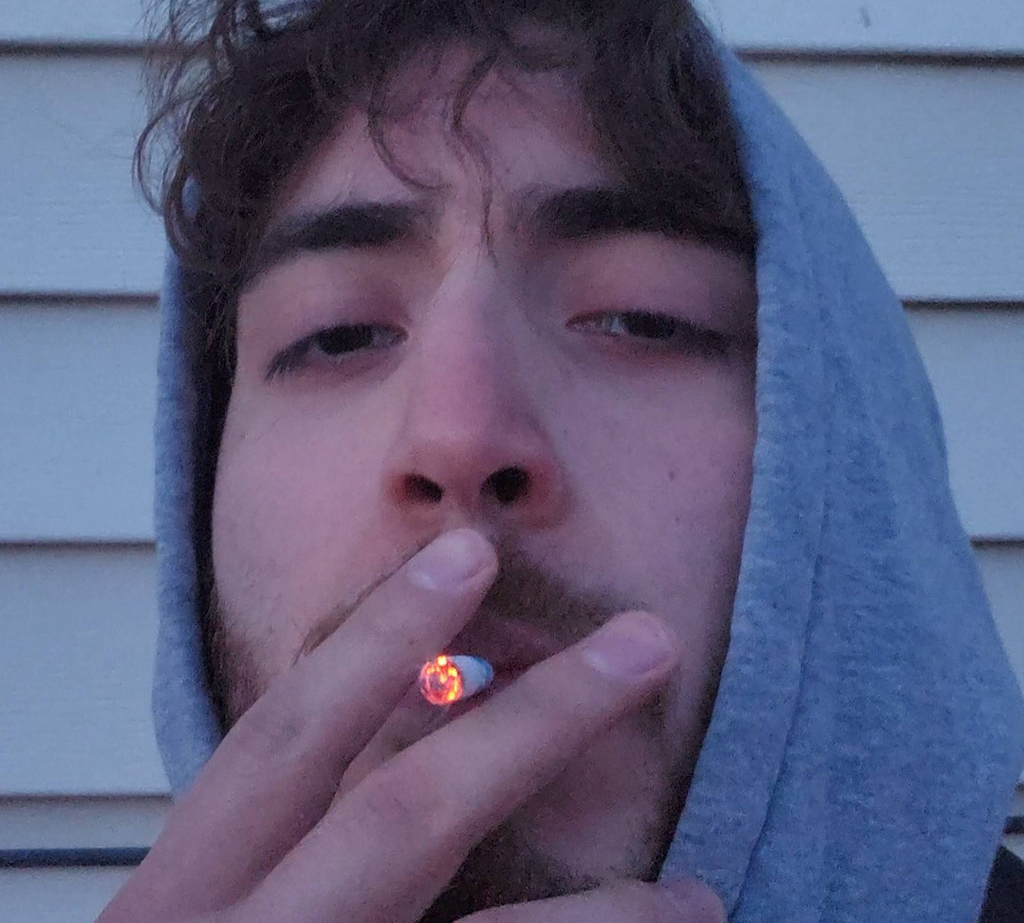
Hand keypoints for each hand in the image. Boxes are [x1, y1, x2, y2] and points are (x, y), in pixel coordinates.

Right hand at [96, 528, 698, 922]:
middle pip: (407, 814)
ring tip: (696, 901)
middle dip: (539, 721)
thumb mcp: (211, 916)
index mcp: (183, 900)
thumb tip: (440, 716)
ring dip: (606, 920)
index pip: (288, 737)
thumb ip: (288, 841)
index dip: (379, 637)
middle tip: (647, 641)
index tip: (468, 555)